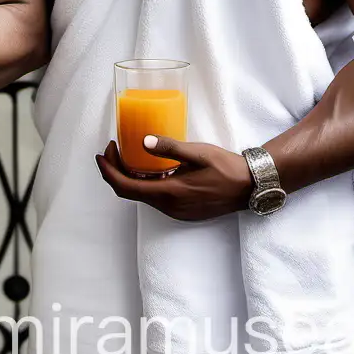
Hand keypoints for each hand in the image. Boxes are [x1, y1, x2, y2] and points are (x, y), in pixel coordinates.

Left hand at [96, 137, 253, 220]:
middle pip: (130, 192)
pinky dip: (145, 183)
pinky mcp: (182, 211)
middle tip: (114, 149)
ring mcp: (176, 212)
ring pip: (142, 196)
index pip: (125, 187)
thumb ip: (169, 147)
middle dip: (116, 170)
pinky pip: (155, 198)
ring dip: (130, 177)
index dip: (108, 171)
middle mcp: (168, 207)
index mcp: (168, 193)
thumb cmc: (225, 168)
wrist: (250, 187)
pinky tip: (150, 168)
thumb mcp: (197, 153)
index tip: (102, 154)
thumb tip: (143, 141)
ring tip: (127, 155)